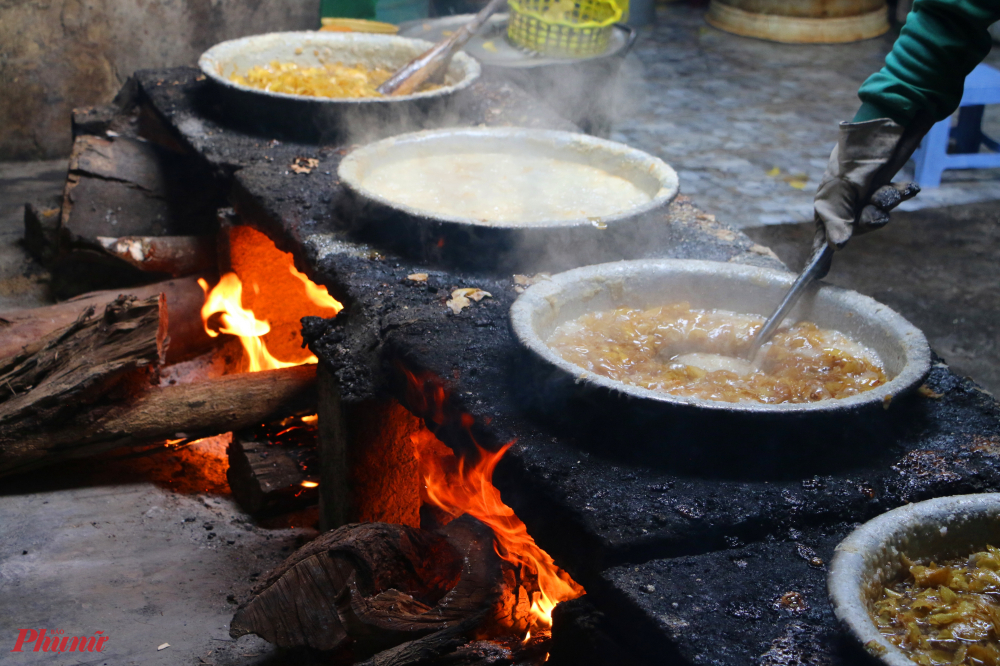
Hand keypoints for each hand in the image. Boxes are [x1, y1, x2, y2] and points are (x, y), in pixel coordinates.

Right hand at [813, 118, 922, 249]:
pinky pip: (893, 199)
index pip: (821, 236)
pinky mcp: (883, 186)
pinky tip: (909, 188)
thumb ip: (839, 220)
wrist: (885, 123)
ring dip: (885, 204)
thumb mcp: (842, 190)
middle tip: (875, 213)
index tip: (816, 278)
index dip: (818, 257)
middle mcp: (843, 202)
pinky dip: (901, 194)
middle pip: (856, 228)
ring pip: (877, 214)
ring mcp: (863, 195)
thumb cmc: (855, 156)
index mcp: (825, 204)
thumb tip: (838, 248)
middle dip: (868, 222)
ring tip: (890, 191)